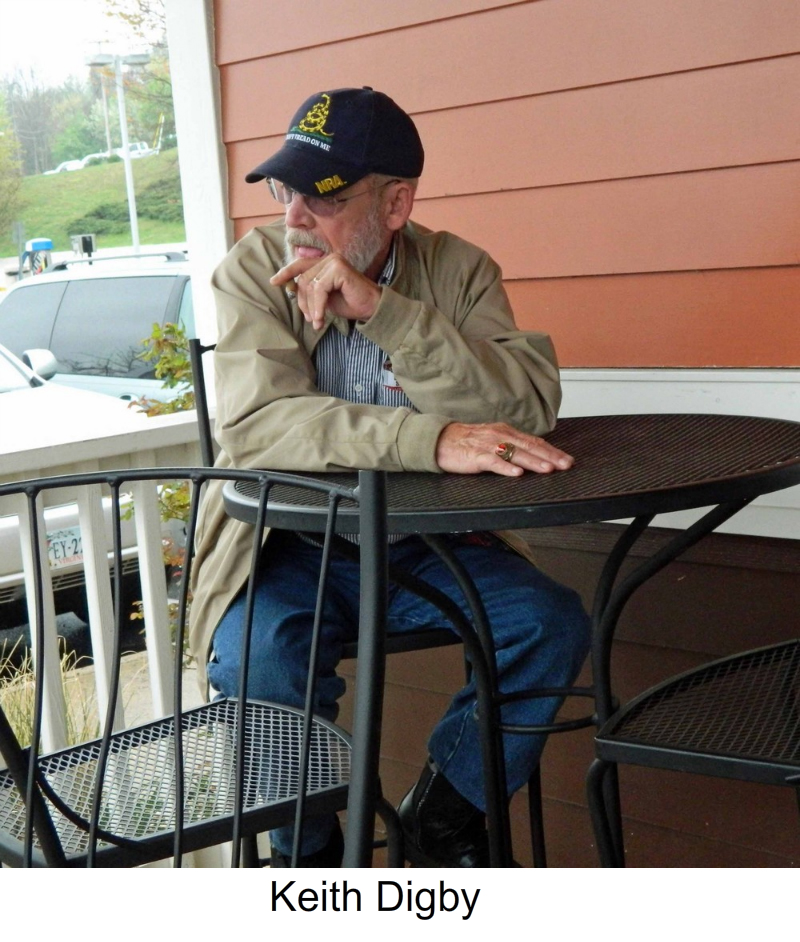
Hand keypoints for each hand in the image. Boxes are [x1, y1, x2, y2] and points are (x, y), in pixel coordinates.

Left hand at [270, 253, 381, 328]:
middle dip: (303, 302)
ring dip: (311, 307)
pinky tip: (321, 319)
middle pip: (303, 279)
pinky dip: (318, 307)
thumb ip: (309, 291)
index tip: (274, 282)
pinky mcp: (339, 269)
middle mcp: (329, 258)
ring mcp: (334, 262)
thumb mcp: (324, 298)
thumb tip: (289, 288)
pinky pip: (319, 289)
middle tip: (310, 319)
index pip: (300, 265)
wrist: (372, 308)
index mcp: (325, 263)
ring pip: (310, 285)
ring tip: (317, 321)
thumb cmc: (350, 304)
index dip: (286, 273)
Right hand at [435, 422, 573, 476]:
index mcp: (506, 432)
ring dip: (533, 461)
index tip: (567, 460)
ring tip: (548, 469)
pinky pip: (492, 462)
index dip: (551, 451)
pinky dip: (505, 467)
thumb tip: (533, 455)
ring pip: (515, 453)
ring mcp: (488, 446)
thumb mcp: (493, 439)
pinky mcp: (475, 456)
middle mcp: (500, 436)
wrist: (441, 440)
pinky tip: (516, 473)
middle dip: (549, 456)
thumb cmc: (467, 442)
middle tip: (565, 465)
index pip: (534, 441)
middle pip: (529, 447)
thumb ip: (511, 446)